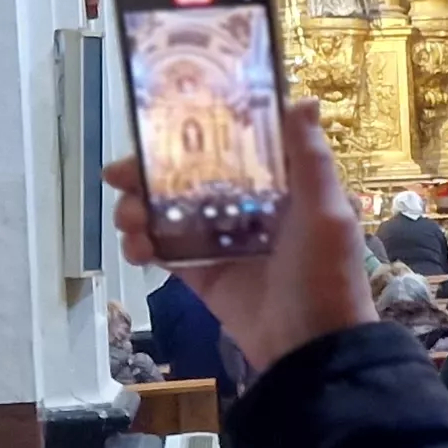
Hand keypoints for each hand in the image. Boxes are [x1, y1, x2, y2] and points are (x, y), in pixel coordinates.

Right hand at [106, 99, 375, 370]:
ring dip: (139, 209)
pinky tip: (134, 246)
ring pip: (169, 213)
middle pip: (190, 178)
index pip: (231, 148)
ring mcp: (222, 242)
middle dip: (150, 173)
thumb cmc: (326, 274)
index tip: (158, 123)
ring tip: (127, 218)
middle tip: (120, 174)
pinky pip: (165, 253)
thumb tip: (304, 99)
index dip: (195, 133)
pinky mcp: (203, 275)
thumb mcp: (326, 211)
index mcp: (279, 187)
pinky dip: (143, 246)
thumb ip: (309, 159)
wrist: (312, 348)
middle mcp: (248, 208)